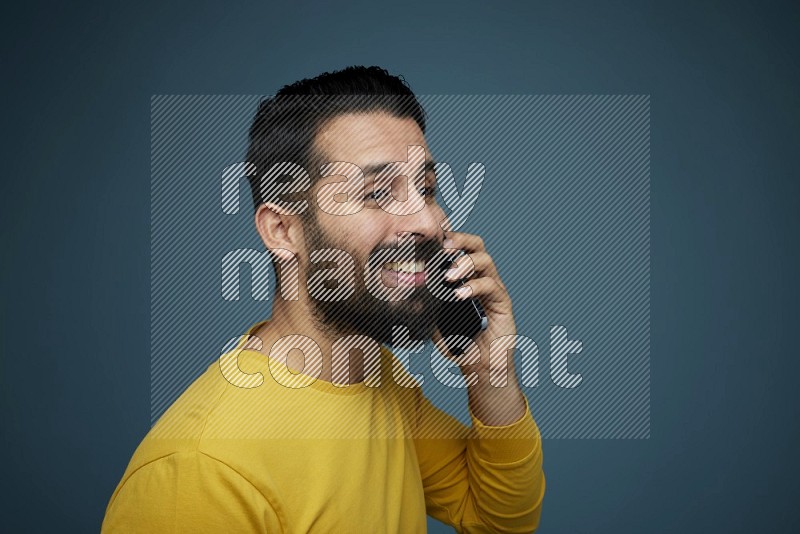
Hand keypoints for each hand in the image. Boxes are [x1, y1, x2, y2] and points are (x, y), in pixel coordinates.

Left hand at [432, 231, 516, 377]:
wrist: (480, 369)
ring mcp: (494, 290)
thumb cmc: (459, 345)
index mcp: (467, 278)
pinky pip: (491, 286)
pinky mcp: (503, 303)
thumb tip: (404, 290)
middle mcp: (482, 279)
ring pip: (486, 261)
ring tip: (448, 276)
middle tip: (443, 246)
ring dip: (465, 263)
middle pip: (477, 246)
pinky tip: (459, 294)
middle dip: (460, 240)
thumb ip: (426, 304)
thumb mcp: (435, 321)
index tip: (431, 236)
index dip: (449, 239)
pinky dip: (474, 286)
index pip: (461, 249)